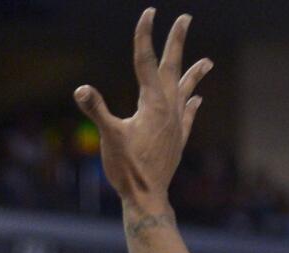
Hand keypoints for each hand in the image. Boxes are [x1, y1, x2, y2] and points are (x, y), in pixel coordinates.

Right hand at [74, 9, 212, 207]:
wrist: (147, 197)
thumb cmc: (127, 169)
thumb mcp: (109, 137)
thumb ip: (97, 110)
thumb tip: (80, 89)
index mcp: (152, 103)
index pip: (147, 61)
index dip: (145, 36)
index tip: (148, 13)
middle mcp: (169, 108)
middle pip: (173, 67)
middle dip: (177, 41)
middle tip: (185, 18)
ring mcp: (176, 124)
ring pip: (187, 90)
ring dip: (196, 73)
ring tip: (209, 61)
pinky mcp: (178, 140)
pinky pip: (188, 115)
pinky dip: (193, 103)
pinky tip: (198, 98)